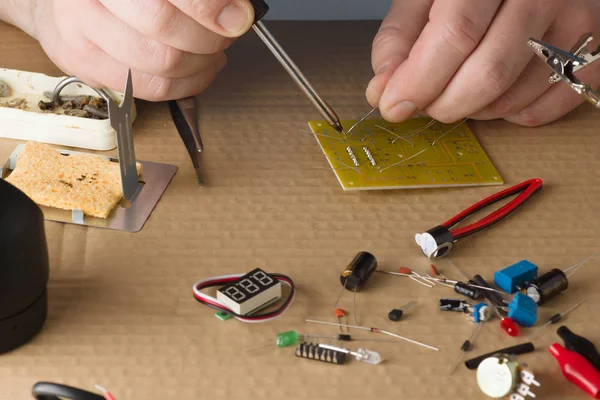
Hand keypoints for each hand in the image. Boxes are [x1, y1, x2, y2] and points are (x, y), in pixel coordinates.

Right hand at [31, 0, 254, 99]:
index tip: (239, 14)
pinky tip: (200, 70)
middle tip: (226, 32)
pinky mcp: (88, 69)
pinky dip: (189, 84)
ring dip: (203, 63)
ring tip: (214, 52)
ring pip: (163, 63)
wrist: (59, 4)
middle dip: (209, 35)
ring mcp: (82, 36)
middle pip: (164, 27)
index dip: (210, 8)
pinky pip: (154, 89)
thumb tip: (237, 12)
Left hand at [367, 0, 599, 126]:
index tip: (393, 106)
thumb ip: (400, 37)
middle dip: (443, 104)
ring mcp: (577, 23)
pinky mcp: (593, 51)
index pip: (456, 35)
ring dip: (473, 110)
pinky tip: (496, 94)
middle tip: (425, 104)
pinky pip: (546, 108)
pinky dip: (511, 115)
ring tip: (459, 88)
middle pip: (488, 74)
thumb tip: (383, 90)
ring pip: (514, 98)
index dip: (420, 79)